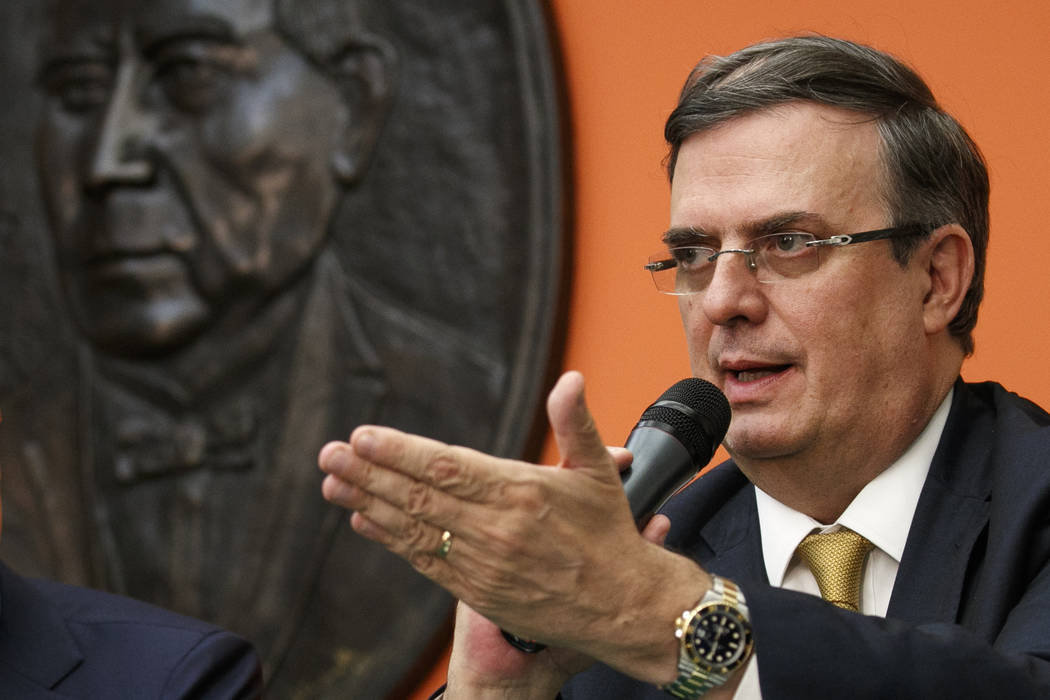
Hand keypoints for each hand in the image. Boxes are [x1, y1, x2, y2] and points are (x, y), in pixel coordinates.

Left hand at [319, 371, 709, 682]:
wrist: (622, 606)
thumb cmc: (610, 533)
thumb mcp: (599, 471)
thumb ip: (576, 423)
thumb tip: (570, 379)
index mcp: (522, 492)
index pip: (448, 468)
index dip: (401, 453)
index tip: (364, 437)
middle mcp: (496, 529)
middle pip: (419, 497)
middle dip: (369, 474)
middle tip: (330, 454)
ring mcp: (482, 564)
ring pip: (413, 529)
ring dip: (367, 504)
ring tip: (332, 482)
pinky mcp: (476, 591)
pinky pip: (422, 561)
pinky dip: (389, 540)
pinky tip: (362, 520)